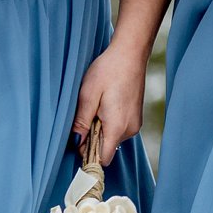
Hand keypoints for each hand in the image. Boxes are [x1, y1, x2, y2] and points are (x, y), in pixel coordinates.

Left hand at [73, 31, 151, 163]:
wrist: (130, 53)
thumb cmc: (108, 70)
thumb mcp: (88, 94)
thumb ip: (81, 122)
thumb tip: (76, 143)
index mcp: (117, 127)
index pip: (102, 159)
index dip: (88, 155)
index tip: (79, 141)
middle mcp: (130, 129)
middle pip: (107, 149)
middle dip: (93, 139)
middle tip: (87, 115)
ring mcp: (135, 123)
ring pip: (112, 139)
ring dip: (101, 129)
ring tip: (98, 106)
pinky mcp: (136, 117)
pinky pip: (119, 129)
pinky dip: (110, 123)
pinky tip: (106, 104)